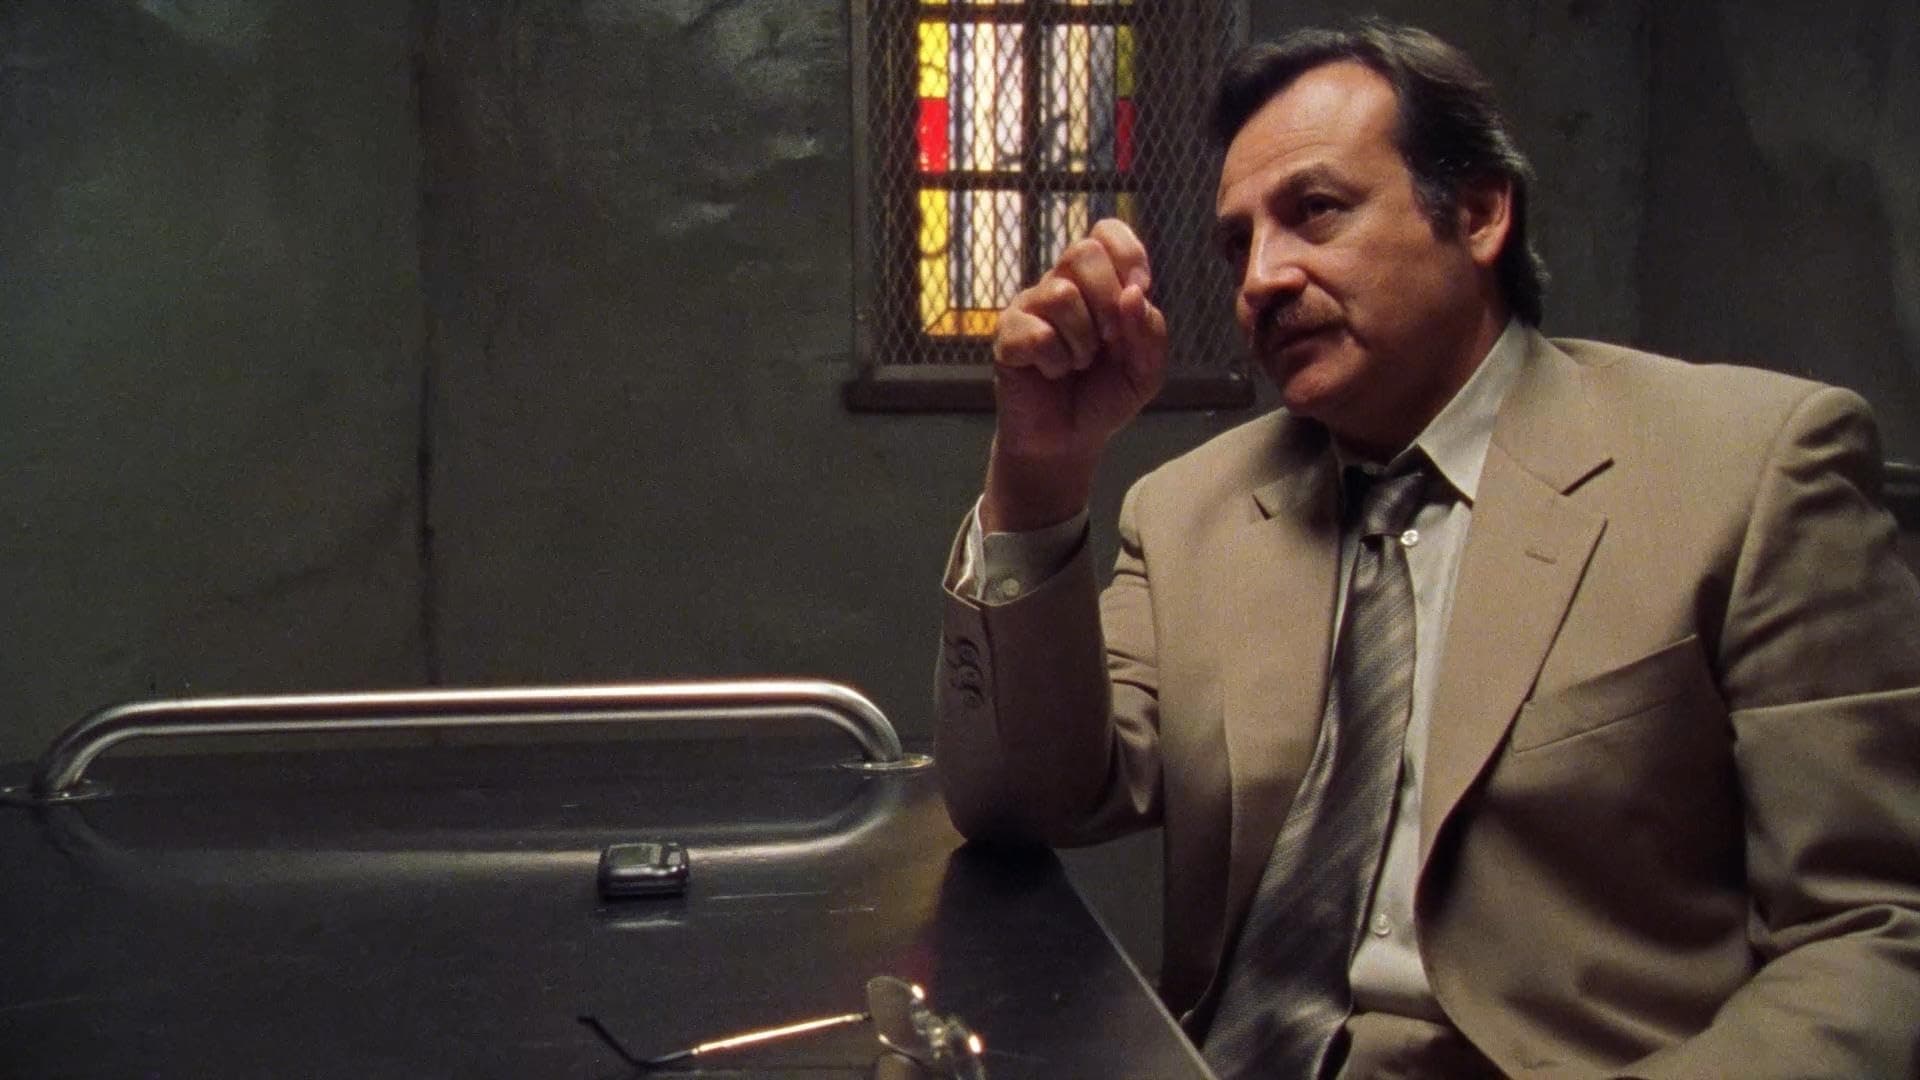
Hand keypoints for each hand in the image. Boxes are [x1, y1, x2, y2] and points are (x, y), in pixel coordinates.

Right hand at [982, 219, 1168, 531]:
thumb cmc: (1104, 396)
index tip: (1140, 289)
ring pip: (1061, 293)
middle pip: (1082, 252)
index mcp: (1097, 283)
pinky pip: (1036, 332)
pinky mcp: (1007, 336)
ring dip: (1082, 339)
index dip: (1128, 252)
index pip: (1105, 232)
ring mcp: (1030, 308)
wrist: (1068, 440)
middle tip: (1110, 338)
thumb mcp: (1145, 370)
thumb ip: (1150, 333)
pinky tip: (1052, 372)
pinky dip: (1055, 361)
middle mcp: (1060, 285)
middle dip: (1107, 297)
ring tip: (1078, 363)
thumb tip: (1134, 294)